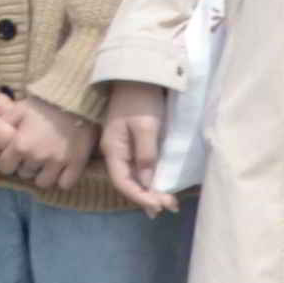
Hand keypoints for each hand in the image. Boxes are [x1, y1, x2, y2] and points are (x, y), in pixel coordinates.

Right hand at [95, 87, 177, 211]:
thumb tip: (148, 181)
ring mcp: (124, 147)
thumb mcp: (146, 126)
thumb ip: (146, 153)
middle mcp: (116, 152)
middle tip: (169, 207)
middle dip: (147, 197)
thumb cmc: (141, 99)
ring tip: (167, 204)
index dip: (140, 197)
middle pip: (129, 181)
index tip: (158, 207)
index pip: (123, 182)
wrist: (138, 75)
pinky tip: (159, 185)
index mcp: (114, 150)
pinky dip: (150, 178)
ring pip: (135, 176)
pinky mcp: (134, 141)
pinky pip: (140, 166)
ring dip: (150, 190)